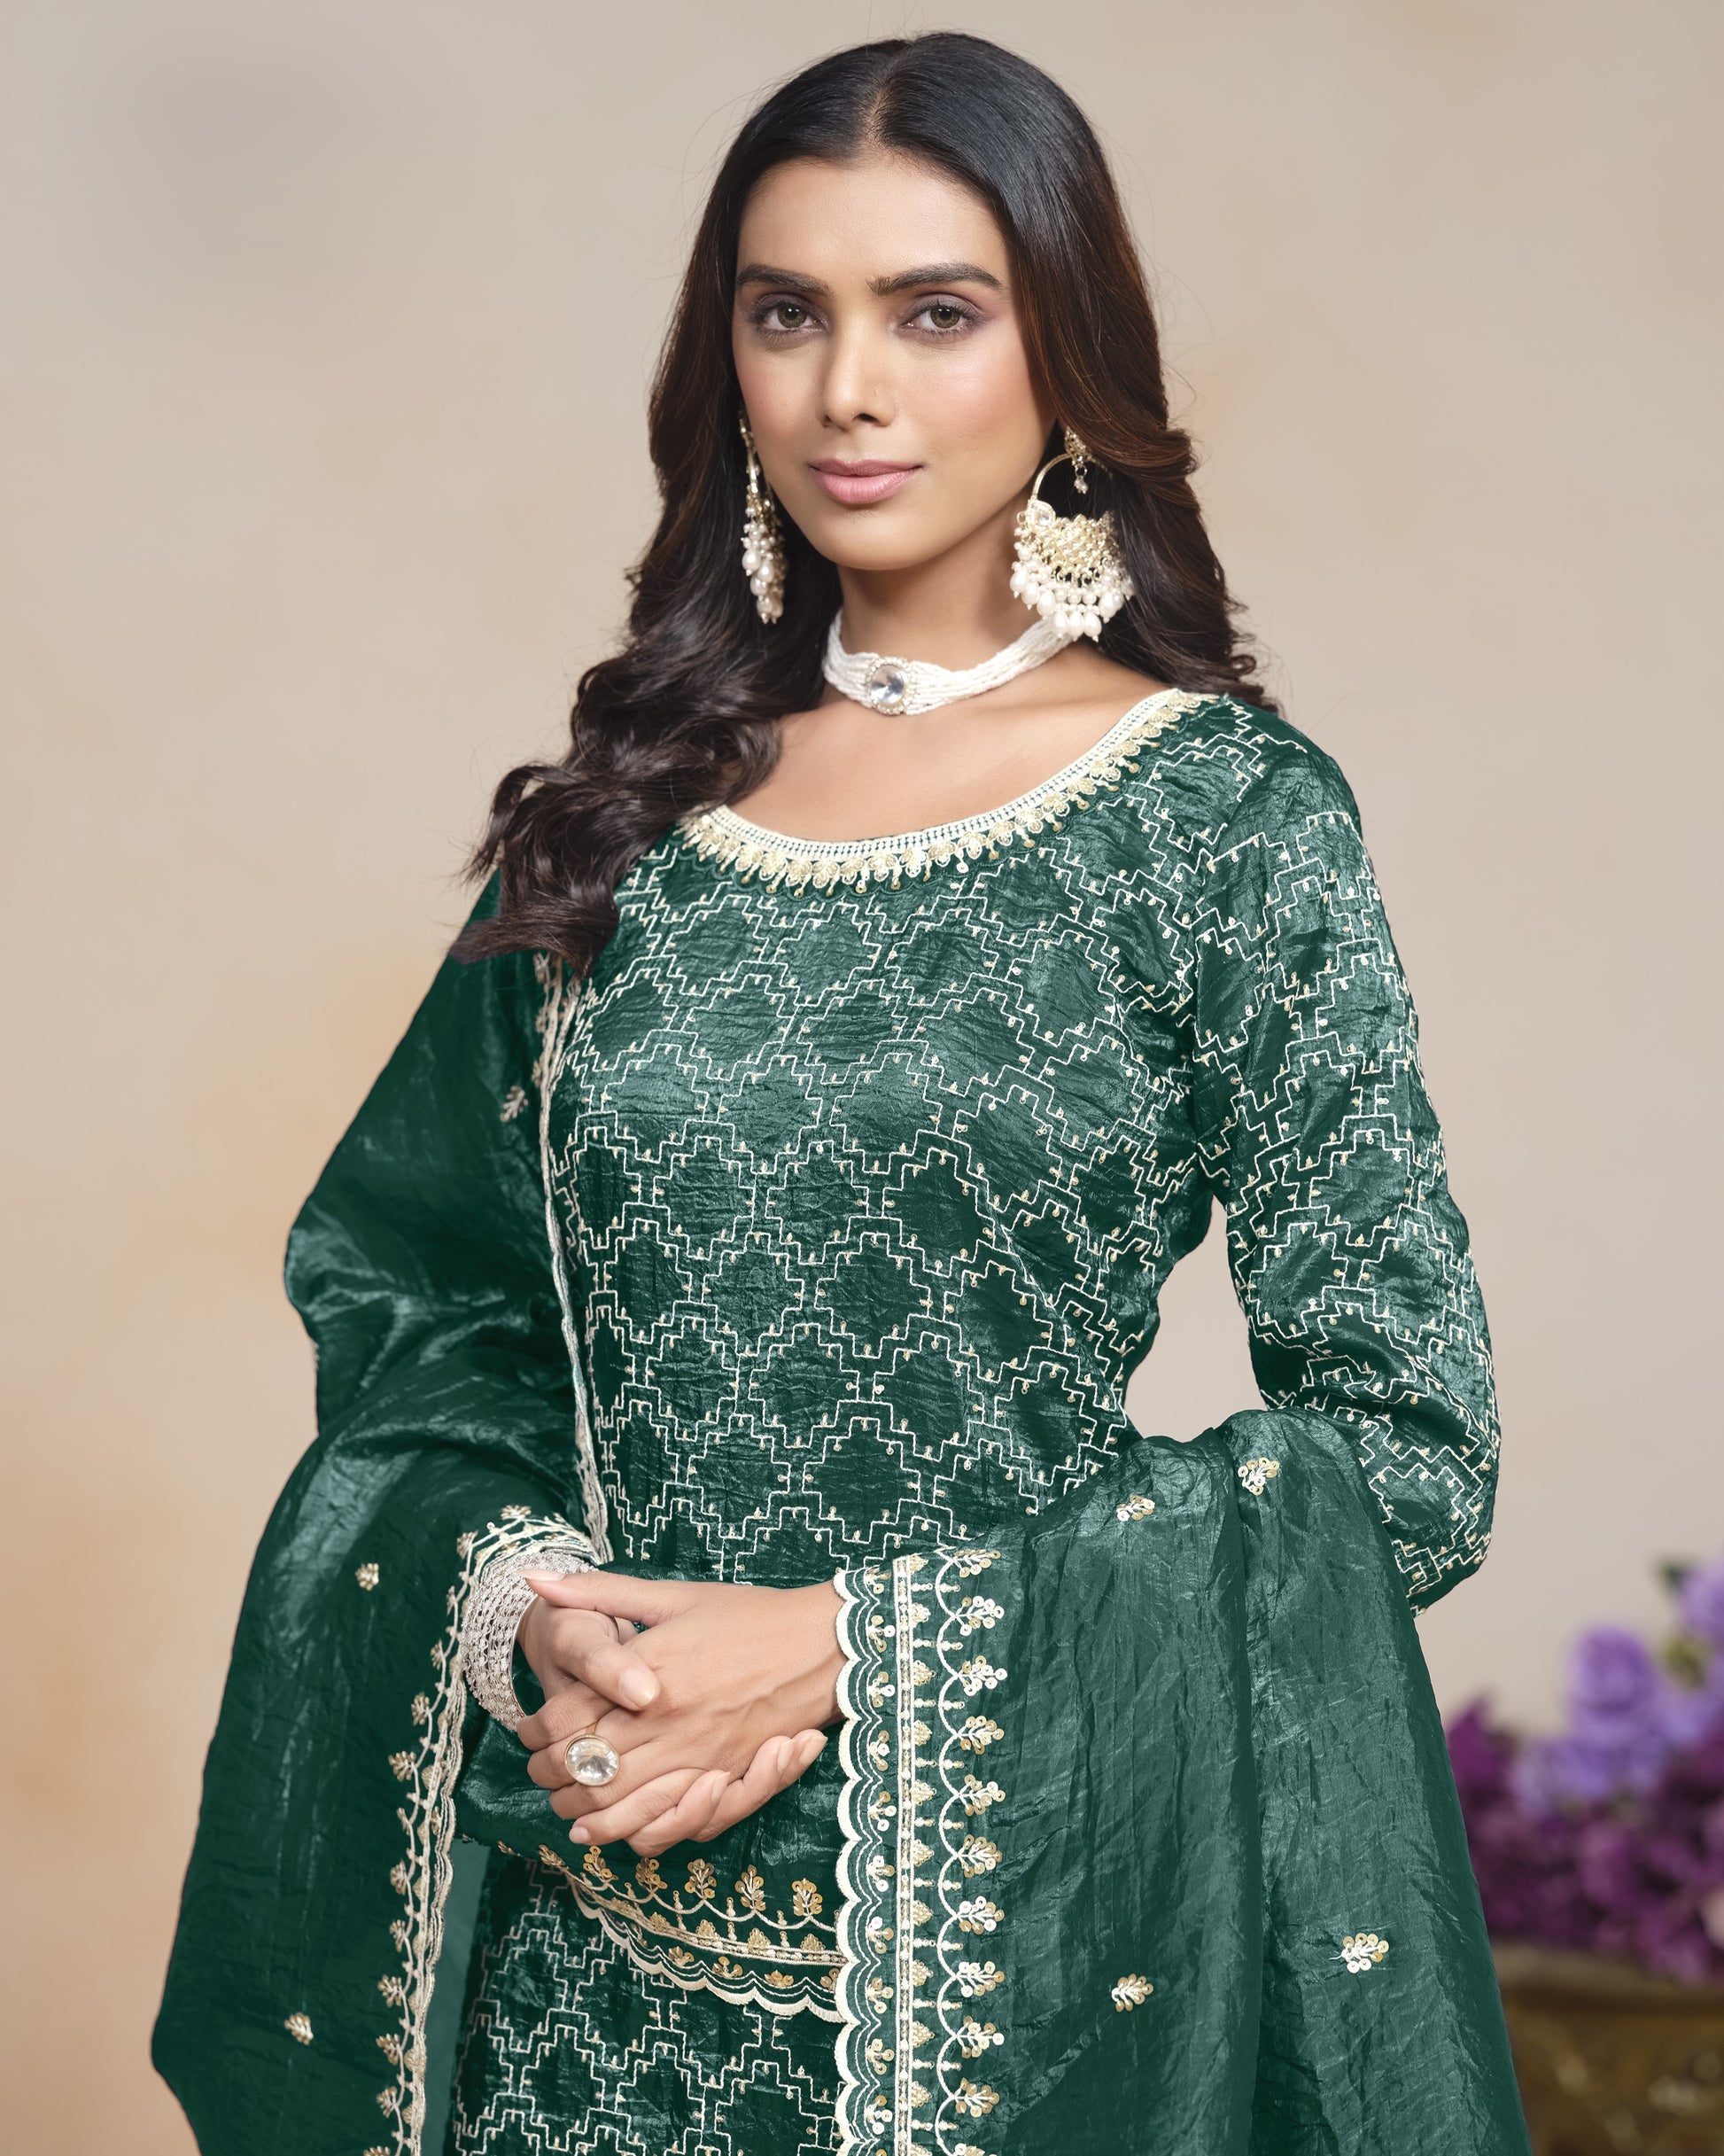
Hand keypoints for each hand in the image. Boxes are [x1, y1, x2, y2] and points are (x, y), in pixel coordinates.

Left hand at [517, 1571, 843, 1854]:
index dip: (537, 1731)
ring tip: (563, 1807)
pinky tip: (609, 1831)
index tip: (526, 1731)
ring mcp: (696, 1756)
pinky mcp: (724, 1778)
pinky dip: (631, 1833)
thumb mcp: (672, 1595)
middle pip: (585, 1767)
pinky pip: (666, 1822)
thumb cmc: (747, 1614)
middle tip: (535, 1772)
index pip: (568, 1717)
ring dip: (581, 1811)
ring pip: (619, 1804)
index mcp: (648, 1674)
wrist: (820, 1643)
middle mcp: (667, 1722)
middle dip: (550, 1775)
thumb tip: (535, 1577)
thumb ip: (600, 1592)